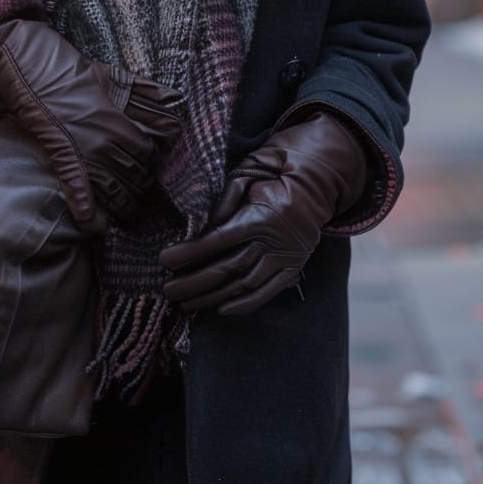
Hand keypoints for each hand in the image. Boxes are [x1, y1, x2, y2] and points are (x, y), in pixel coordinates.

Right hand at [0, 19, 181, 229]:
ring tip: (129, 213)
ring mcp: (85, 153)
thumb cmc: (77, 74)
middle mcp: (106, 141)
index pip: (145, 151)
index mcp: (120, 122)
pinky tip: (94, 226)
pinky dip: (88, 211)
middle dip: (141, 184)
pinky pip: (79, 191)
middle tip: (142, 190)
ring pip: (114, 188)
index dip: (149, 161)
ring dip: (124, 204)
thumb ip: (147, 92)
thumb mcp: (117, 78)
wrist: (37, 74)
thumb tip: (176, 99)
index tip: (149, 166)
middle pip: (134, 173)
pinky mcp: (64, 159)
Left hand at [160, 112, 366, 314]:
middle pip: (228, 267)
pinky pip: (268, 292)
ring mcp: (286, 257)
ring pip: (245, 285)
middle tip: (168, 289)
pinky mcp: (293, 268)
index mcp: (262, 215)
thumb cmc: (273, 174)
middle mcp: (275, 240)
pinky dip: (245, 304)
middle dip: (195, 282)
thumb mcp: (249, 174)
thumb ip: (225, 198)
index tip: (165, 259)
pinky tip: (221, 310)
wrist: (317, 182)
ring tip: (186, 303)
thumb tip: (203, 225)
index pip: (218, 238)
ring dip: (213, 297)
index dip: (190, 251)